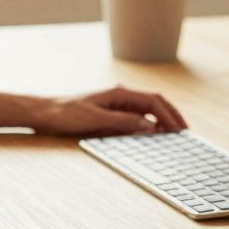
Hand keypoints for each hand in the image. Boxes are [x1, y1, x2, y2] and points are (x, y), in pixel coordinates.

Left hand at [35, 86, 187, 136]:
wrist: (44, 113)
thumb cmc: (65, 114)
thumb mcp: (96, 120)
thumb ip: (123, 122)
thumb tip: (149, 127)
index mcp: (118, 93)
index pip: (153, 101)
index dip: (169, 114)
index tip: (179, 128)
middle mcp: (119, 96)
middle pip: (154, 103)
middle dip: (171, 115)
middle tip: (185, 131)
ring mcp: (115, 104)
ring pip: (146, 111)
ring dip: (161, 120)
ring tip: (174, 134)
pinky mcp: (109, 114)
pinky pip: (134, 118)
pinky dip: (147, 126)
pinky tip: (152, 135)